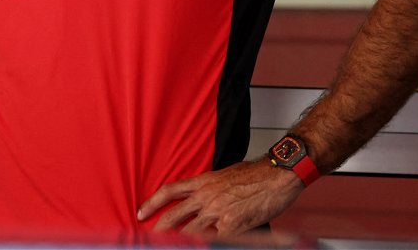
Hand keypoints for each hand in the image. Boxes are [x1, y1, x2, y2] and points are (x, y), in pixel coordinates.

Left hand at [138, 159, 302, 238]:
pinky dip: (213, 241)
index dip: (151, 202)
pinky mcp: (232, 225)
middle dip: (159, 228)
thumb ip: (210, 188)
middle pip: (174, 215)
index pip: (169, 191)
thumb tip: (200, 199)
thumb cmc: (255, 174)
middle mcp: (206, 196)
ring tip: (171, 244)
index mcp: (203, 181)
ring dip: (181, 239)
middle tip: (149, 236)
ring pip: (190, 230)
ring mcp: (217, 211)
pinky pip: (216, 238)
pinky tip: (212, 243)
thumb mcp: (224, 175)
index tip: (140, 212)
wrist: (277, 175)